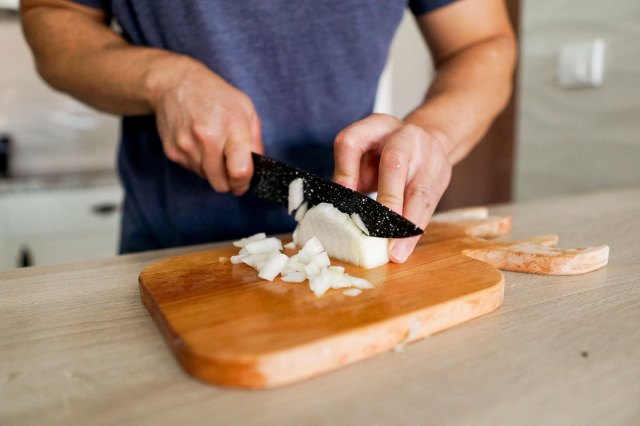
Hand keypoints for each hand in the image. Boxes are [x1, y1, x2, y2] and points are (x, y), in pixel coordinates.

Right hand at [150, 57, 262, 194]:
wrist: (175, 83)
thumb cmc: (215, 95)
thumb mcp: (246, 109)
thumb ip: (255, 141)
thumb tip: (258, 169)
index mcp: (232, 127)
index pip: (240, 171)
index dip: (243, 184)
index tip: (243, 184)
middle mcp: (207, 138)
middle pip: (220, 183)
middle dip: (228, 180)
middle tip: (230, 166)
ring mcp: (187, 146)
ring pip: (206, 178)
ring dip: (212, 169)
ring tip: (212, 145)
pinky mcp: (172, 151)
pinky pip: (192, 170)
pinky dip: (198, 162)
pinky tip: (198, 143)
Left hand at [333, 113, 451, 262]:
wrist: (429, 137)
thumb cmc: (385, 152)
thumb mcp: (363, 154)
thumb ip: (350, 176)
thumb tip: (333, 210)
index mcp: (375, 126)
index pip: (352, 142)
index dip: (345, 170)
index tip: (341, 195)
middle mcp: (404, 136)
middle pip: (394, 163)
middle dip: (387, 198)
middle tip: (376, 231)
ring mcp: (428, 155)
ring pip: (418, 191)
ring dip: (405, 225)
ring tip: (395, 252)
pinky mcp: (442, 176)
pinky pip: (429, 207)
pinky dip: (415, 231)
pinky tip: (405, 249)